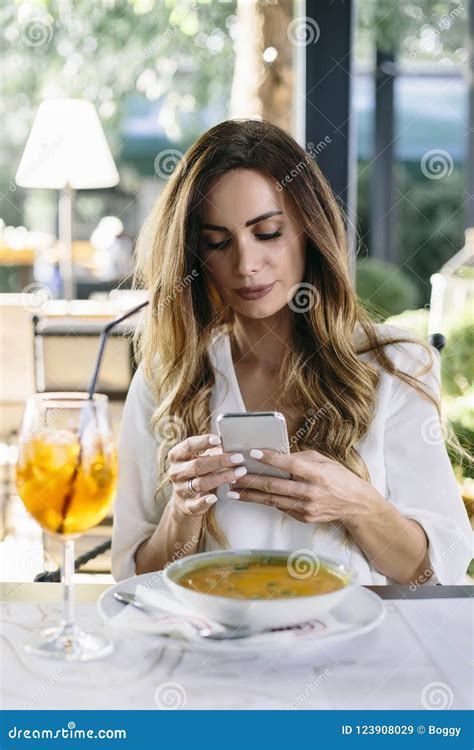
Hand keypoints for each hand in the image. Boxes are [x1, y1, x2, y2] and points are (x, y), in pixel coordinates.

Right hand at [167, 433, 247, 516]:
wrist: (184, 500)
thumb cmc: (197, 473)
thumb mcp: (202, 459)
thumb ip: (214, 451)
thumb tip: (233, 443)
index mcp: (177, 456)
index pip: (188, 445)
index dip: (203, 441)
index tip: (219, 439)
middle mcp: (176, 472)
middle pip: (197, 465)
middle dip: (219, 461)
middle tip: (238, 458)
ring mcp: (180, 489)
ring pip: (200, 483)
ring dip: (222, 478)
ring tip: (239, 472)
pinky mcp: (186, 506)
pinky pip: (195, 504)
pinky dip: (205, 501)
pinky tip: (215, 497)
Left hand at [231, 448, 376, 524]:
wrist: (355, 504)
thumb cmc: (338, 477)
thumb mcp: (324, 461)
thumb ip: (301, 458)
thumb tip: (277, 454)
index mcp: (317, 474)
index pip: (289, 464)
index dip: (270, 458)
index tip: (252, 452)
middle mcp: (311, 492)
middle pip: (275, 486)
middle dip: (250, 480)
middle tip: (233, 475)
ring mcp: (306, 507)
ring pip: (272, 500)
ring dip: (250, 495)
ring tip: (233, 491)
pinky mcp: (304, 517)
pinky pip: (281, 507)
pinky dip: (265, 501)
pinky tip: (251, 497)